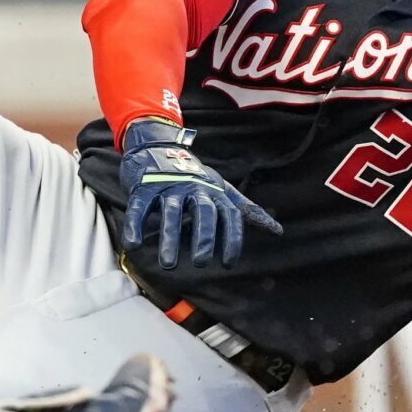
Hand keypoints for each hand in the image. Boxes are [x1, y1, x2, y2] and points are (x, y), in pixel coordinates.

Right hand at [116, 118, 281, 267]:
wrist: (158, 148)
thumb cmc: (194, 176)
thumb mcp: (222, 190)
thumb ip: (246, 211)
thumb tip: (277, 231)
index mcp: (214, 191)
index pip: (229, 215)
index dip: (230, 239)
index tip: (228, 263)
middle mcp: (194, 187)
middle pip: (203, 211)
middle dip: (203, 236)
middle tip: (200, 262)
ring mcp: (168, 186)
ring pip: (171, 212)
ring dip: (169, 237)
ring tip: (168, 263)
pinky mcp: (144, 187)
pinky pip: (139, 207)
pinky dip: (135, 225)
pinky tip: (134, 244)